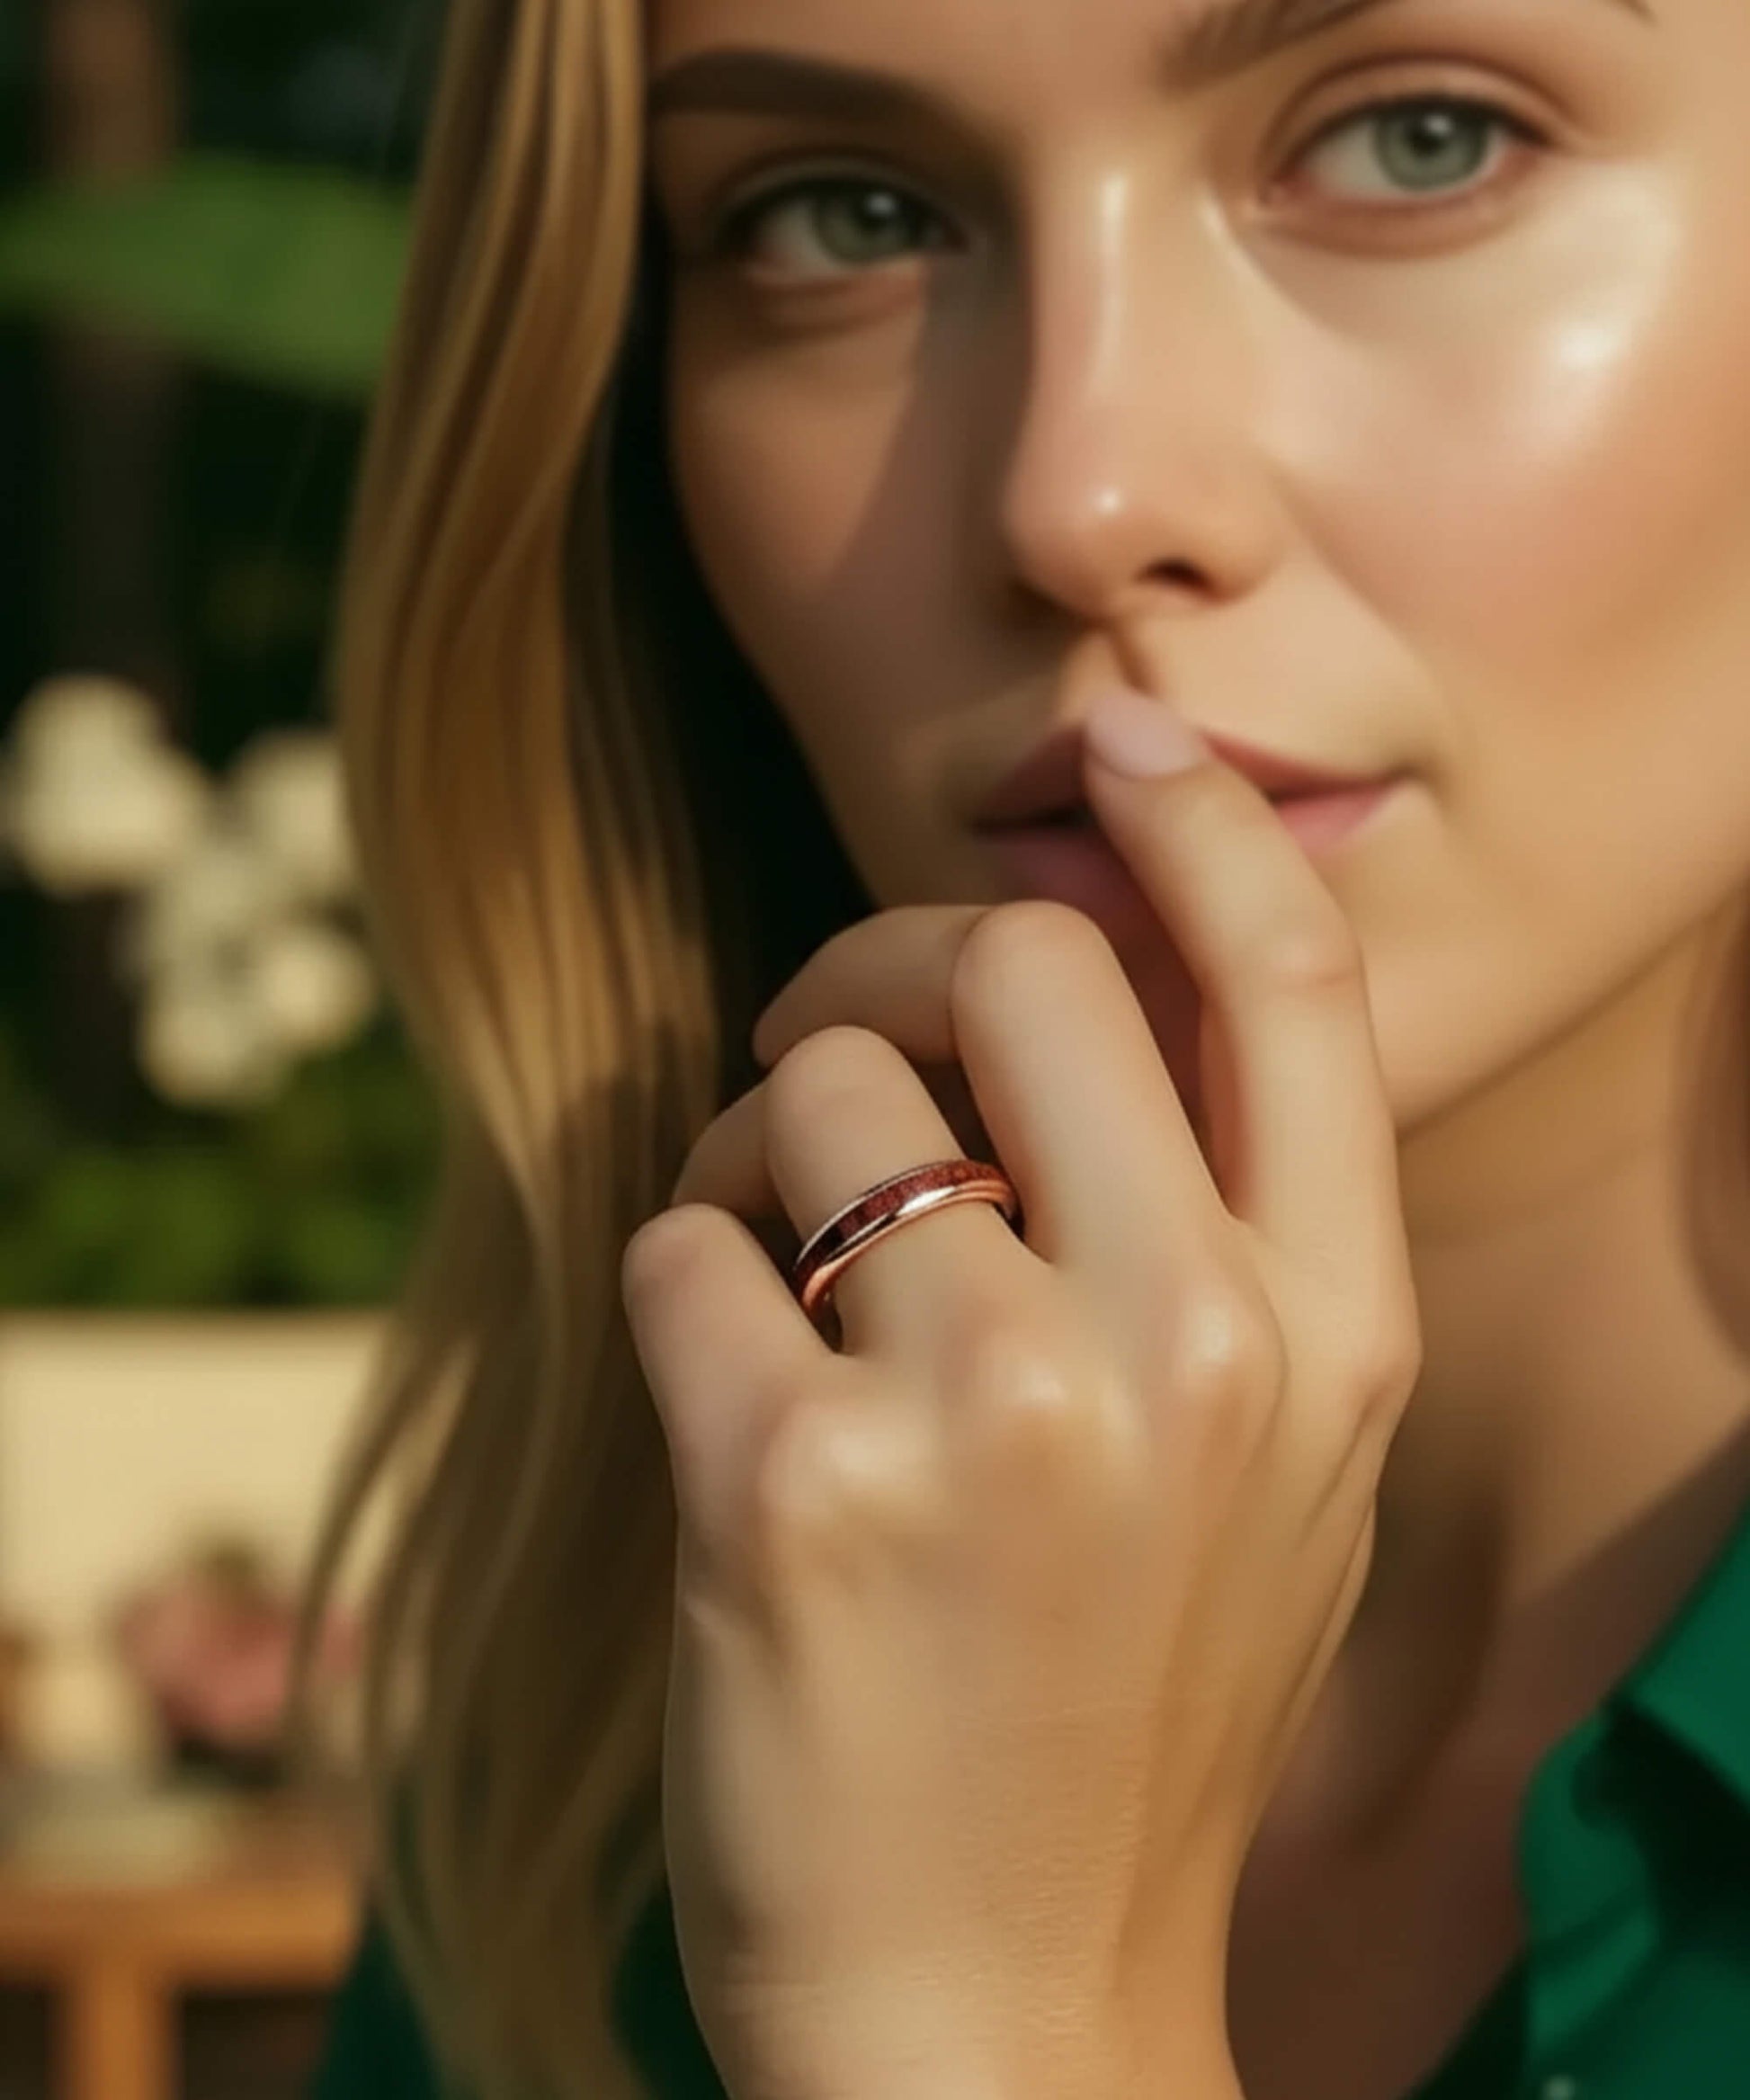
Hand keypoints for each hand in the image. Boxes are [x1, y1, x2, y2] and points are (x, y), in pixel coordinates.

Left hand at [620, 717, 1421, 2099]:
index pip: (1292, 987)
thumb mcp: (1270, 1476)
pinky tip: (723, 1399)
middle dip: (893, 961)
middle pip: (1019, 963)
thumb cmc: (1123, 1713)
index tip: (1117, 744)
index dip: (1199, 828)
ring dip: (755, 1147)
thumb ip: (1227, 1238)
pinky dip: (675, 1285)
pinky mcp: (792, 1483)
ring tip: (776, 1278)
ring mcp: (992, 1411)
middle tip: (840, 1030)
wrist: (998, 2011)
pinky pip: (678, 1238)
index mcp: (1329, 1337)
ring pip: (808, 1088)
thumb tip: (1105, 980)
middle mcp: (1186, 1347)